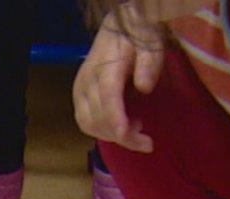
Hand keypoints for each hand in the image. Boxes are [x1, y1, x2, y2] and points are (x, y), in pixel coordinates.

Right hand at [73, 11, 167, 152]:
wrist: (119, 26)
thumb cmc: (137, 37)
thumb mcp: (150, 44)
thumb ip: (148, 63)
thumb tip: (144, 87)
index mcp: (106, 67)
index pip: (107, 97)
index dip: (115, 119)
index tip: (126, 135)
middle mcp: (87, 80)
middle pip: (98, 117)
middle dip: (121, 136)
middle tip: (147, 141)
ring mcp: (80, 89)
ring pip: (88, 123)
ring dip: (112, 135)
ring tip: (136, 129)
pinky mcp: (79, 96)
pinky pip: (85, 121)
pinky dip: (102, 131)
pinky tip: (122, 127)